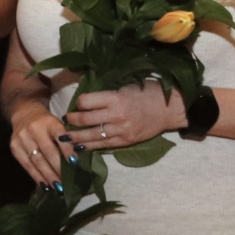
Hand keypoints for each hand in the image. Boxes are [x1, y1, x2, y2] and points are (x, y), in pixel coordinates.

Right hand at [8, 100, 68, 188]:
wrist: (24, 113)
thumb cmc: (47, 123)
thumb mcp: (58, 124)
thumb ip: (66, 140)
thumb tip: (77, 163)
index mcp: (49, 122)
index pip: (59, 136)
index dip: (67, 150)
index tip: (75, 163)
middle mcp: (34, 129)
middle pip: (47, 151)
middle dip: (58, 169)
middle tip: (68, 183)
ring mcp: (22, 138)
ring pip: (36, 160)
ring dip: (48, 176)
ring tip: (58, 188)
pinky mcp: (14, 146)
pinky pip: (26, 164)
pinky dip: (36, 176)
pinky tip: (45, 185)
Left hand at [65, 80, 187, 150]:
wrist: (170, 109)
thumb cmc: (147, 93)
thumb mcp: (125, 87)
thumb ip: (106, 95)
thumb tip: (85, 100)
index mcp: (116, 98)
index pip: (86, 101)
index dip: (78, 102)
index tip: (76, 103)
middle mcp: (116, 115)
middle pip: (85, 119)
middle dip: (71, 120)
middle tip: (65, 119)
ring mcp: (121, 130)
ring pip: (92, 135)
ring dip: (75, 136)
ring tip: (64, 137)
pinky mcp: (125, 141)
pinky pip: (103, 145)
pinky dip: (89, 146)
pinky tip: (79, 147)